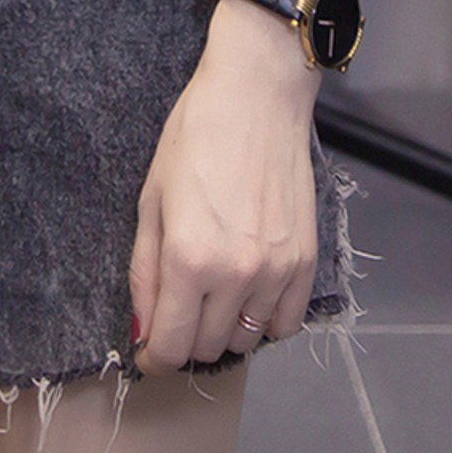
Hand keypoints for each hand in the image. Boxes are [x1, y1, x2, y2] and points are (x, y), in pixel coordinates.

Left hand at [129, 5, 319, 372]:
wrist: (257, 96)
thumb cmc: (194, 135)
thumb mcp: (152, 198)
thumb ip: (145, 270)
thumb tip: (143, 329)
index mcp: (189, 258)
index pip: (171, 345)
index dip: (154, 356)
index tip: (149, 351)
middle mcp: (236, 275)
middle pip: (207, 346)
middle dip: (185, 336)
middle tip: (178, 305)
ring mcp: (277, 270)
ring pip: (247, 339)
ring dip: (224, 327)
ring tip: (213, 292)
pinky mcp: (307, 261)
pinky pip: (287, 323)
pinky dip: (265, 320)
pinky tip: (249, 292)